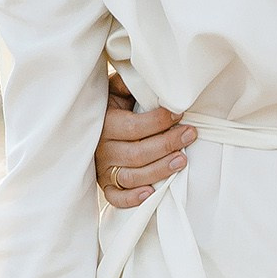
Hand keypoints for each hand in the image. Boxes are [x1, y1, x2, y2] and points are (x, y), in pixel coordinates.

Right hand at [97, 70, 193, 206]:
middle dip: (168, 143)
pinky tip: (152, 192)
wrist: (85, 123)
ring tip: (182, 160)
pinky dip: (132, 198)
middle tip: (191, 134)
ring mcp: (102, 169)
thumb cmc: (110, 104)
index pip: (135, 127)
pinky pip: (116, 197)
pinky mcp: (104, 184)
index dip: (159, 121)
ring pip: (132, 176)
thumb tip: (153, 78)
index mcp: (104, 123)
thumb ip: (130, 84)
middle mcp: (101, 149)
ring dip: (159, 169)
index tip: (179, 114)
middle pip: (138, 153)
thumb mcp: (115, 89)